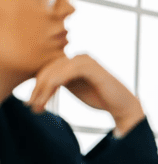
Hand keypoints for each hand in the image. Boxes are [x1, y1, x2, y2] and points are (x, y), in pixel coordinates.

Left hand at [27, 54, 144, 136]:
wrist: (121, 105)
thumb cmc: (99, 97)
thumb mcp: (74, 87)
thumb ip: (60, 81)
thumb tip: (37, 86)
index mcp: (73, 60)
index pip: (48, 69)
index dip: (36, 86)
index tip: (30, 104)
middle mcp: (78, 57)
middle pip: (49, 70)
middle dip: (37, 90)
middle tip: (30, 106)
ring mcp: (85, 60)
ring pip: (54, 72)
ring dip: (43, 91)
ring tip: (38, 106)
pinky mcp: (90, 67)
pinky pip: (65, 74)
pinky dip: (53, 86)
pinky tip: (47, 98)